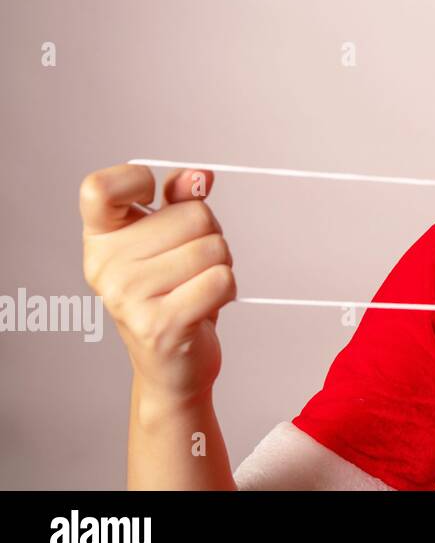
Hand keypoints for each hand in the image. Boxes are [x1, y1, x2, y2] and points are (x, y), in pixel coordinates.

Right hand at [80, 164, 235, 404]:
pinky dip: (227, 290)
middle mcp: (105, 266)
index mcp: (101, 238)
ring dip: (221, 264)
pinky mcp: (159, 324)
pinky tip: (206, 306)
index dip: (136, 179)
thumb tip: (199, 177)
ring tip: (198, 286)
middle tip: (192, 266)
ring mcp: (128, 296)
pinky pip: (221, 280)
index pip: (99, 188)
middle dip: (209, 235)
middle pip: (193, 214)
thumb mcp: (172, 239)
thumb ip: (180, 199)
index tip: (153, 197)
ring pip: (213, 247)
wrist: (173, 365)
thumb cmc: (173, 294)